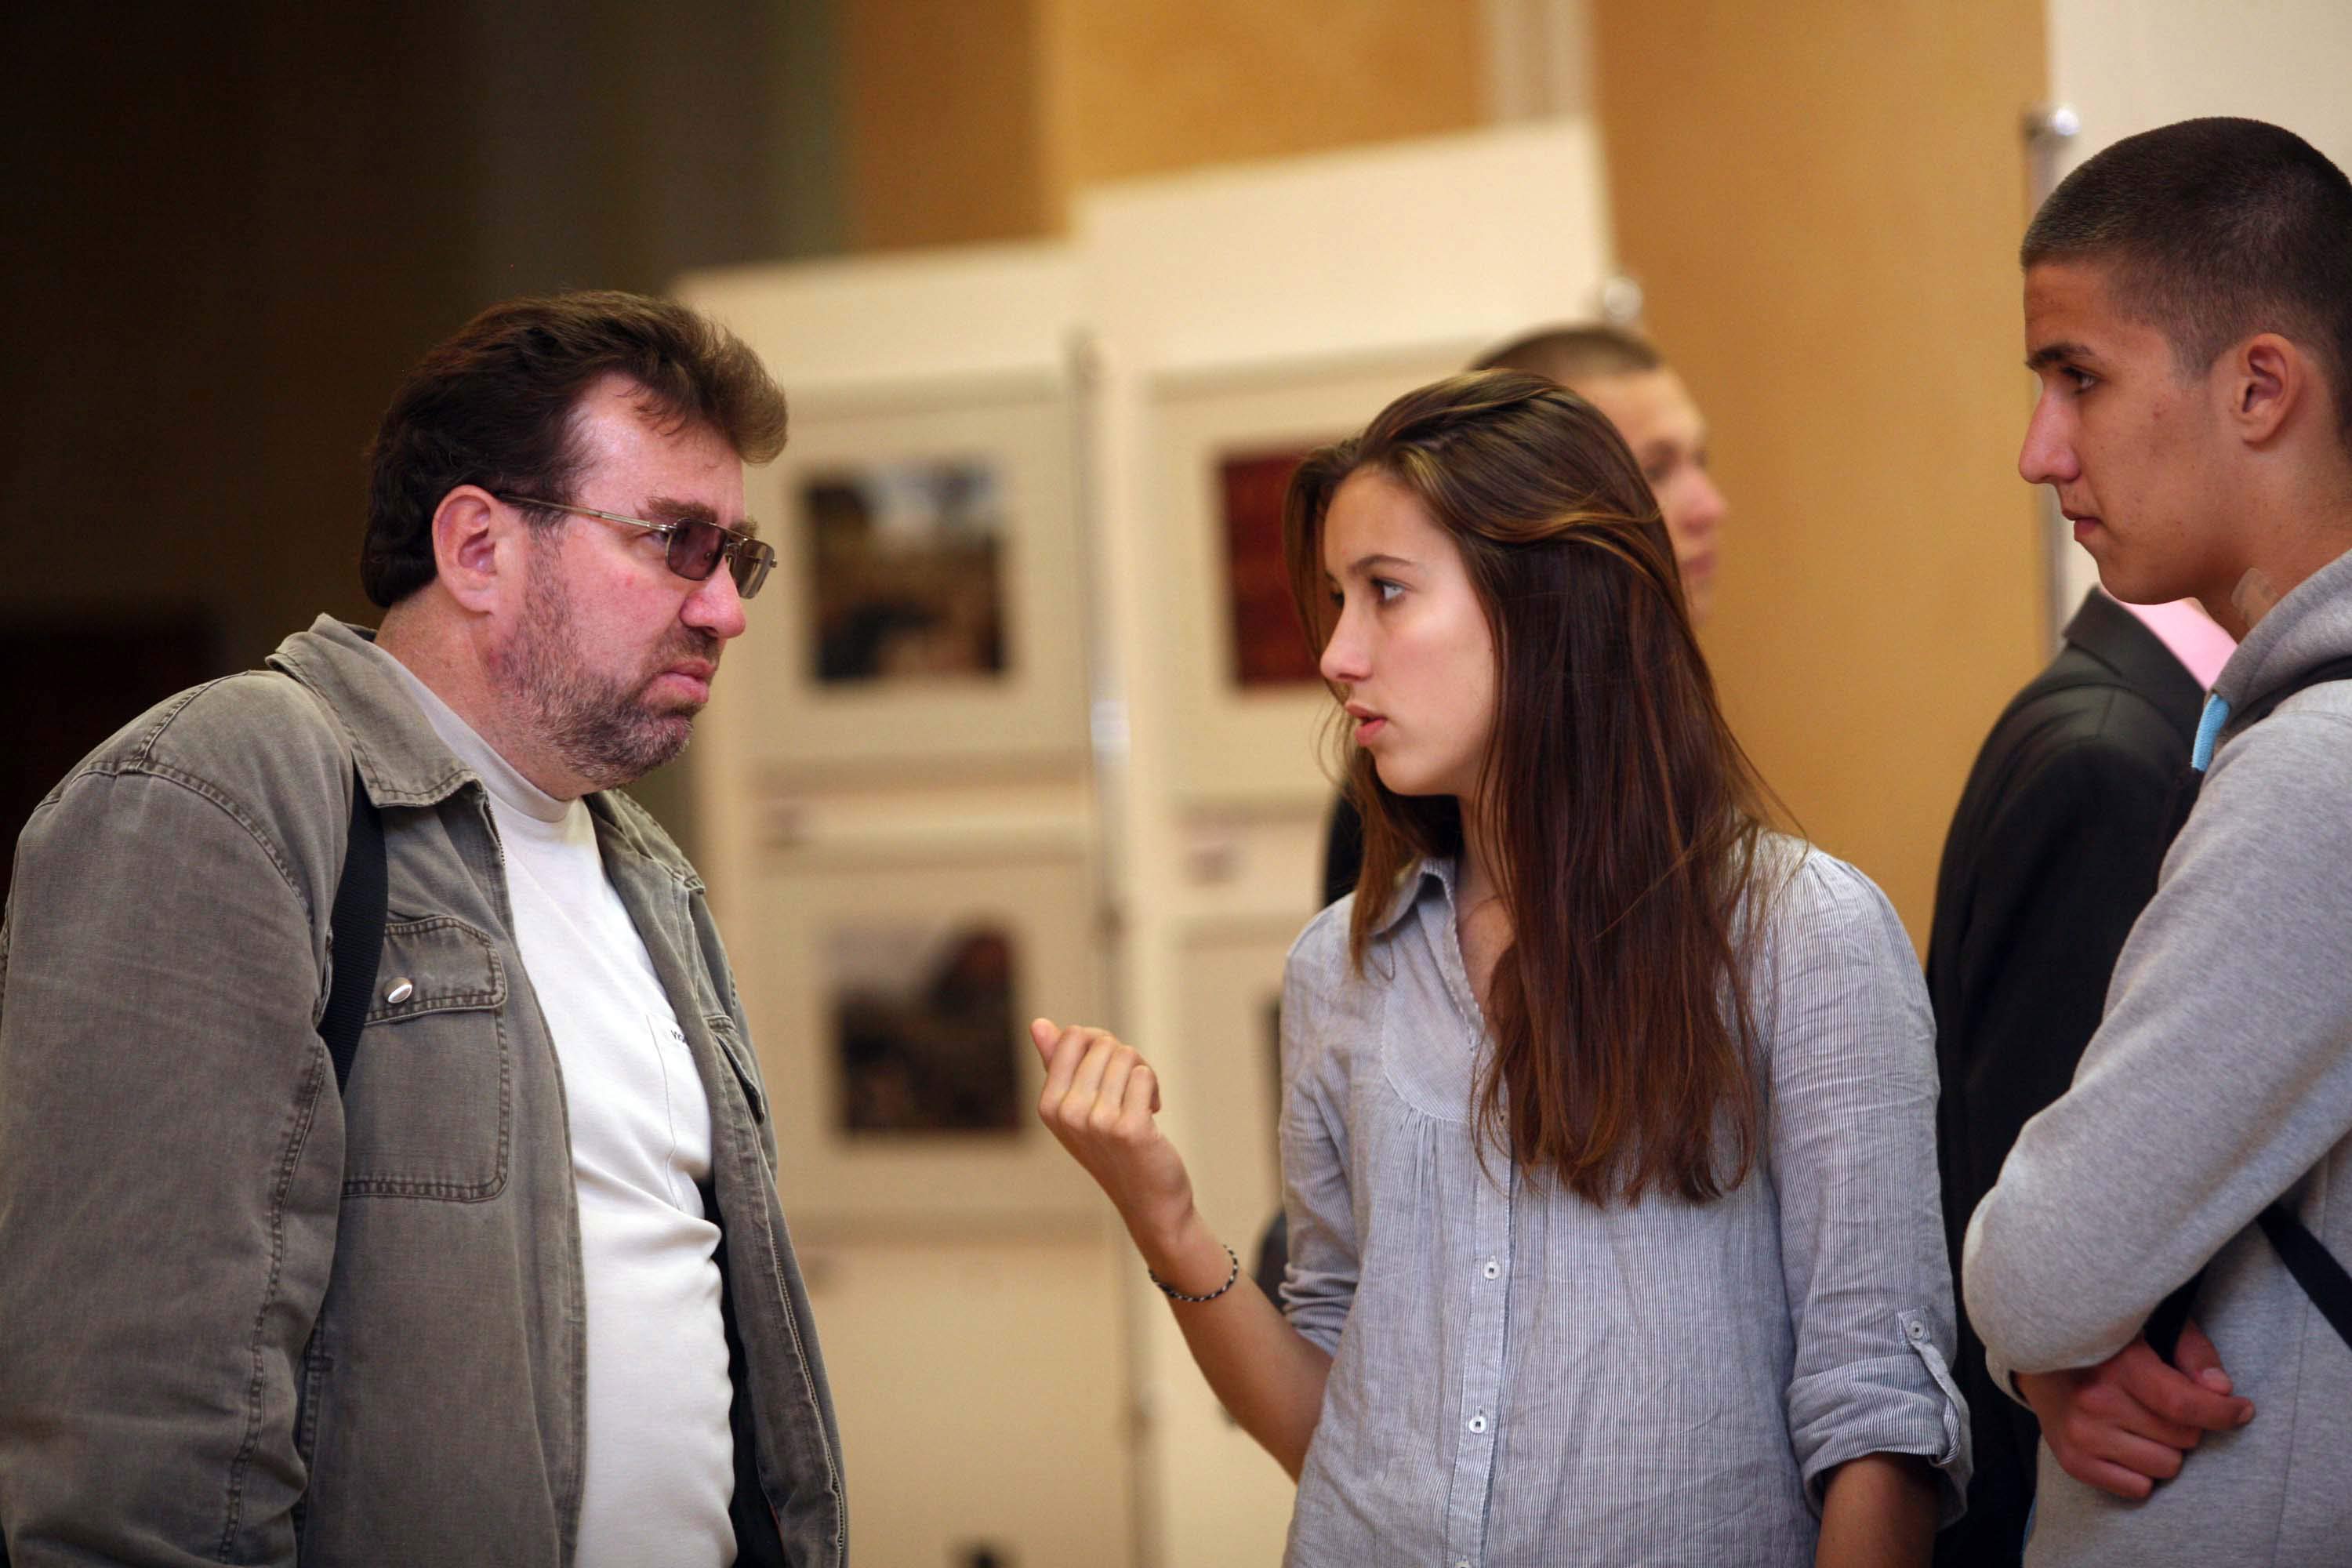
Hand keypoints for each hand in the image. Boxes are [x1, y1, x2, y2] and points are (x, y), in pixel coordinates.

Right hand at [1031, 1018, 1196, 1255]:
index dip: (1100, 1045)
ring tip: (1140, 1105)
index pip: (1075, 1035)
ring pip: (1127, 1056)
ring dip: (1142, 1075)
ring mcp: (1097, 1122)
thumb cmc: (1113, 1149)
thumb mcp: (1077, 1107)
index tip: (1108, 1073)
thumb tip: (1038, 1023)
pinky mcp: (1129, 1129)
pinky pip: (1145, 1075)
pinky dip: (1154, 1089)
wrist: (1147, 1200)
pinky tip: (1151, 1116)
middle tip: (1129, 1093)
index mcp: (1048, 1104)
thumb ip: (1059, 1064)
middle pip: (1104, 1043)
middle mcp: (1067, 1113)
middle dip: (1124, 1060)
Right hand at [2015, 1321, 2253, 1499]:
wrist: (2038, 1357)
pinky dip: (2142, 1471)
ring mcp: (2081, 1435)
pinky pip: (2138, 1488)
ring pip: (2166, 1467)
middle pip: (2184, 1438)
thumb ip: (2192, 1352)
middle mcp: (2095, 1402)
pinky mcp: (2072, 1460)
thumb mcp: (2151, 1327)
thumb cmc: (2107, 1343)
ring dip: (2166, 1449)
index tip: (2242, 1409)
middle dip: (2187, 1423)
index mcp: (2117, 1365)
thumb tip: (2222, 1390)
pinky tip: (2128, 1442)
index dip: (2224, 1412)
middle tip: (2166, 1404)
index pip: (2185, 1403)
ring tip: (2145, 1423)